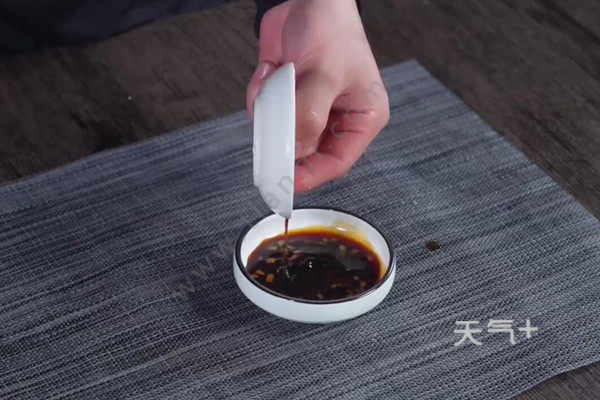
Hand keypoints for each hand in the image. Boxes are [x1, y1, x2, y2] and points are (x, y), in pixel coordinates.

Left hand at [246, 0, 388, 191]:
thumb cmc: (332, 29)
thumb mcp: (324, 75)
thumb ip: (308, 117)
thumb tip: (293, 152)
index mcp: (361, 118)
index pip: (336, 162)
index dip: (311, 177)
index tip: (285, 184)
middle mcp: (335, 119)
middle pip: (306, 153)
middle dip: (283, 141)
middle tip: (268, 136)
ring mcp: (308, 110)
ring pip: (280, 134)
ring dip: (270, 111)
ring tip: (276, 79)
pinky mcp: (287, 98)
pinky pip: (265, 112)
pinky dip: (261, 94)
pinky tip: (271, 69)